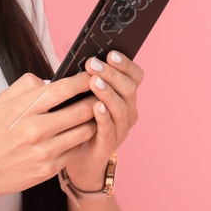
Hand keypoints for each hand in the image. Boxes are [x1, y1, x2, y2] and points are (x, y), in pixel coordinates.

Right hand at [0, 70, 98, 202]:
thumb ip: (25, 86)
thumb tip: (51, 80)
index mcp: (23, 109)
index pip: (63, 89)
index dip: (82, 81)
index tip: (92, 75)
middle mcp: (36, 130)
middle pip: (81, 110)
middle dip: (95, 100)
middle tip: (101, 94)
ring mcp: (44, 152)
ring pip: (84, 131)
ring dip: (92, 121)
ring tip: (92, 114)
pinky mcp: (49, 169)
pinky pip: (75, 150)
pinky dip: (79, 140)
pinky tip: (76, 134)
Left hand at [59, 52, 144, 189]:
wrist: (76, 156)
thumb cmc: (78, 120)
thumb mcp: (82, 96)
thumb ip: (84, 79)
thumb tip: (76, 57)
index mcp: (125, 96)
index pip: (135, 76)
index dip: (126, 64)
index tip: (110, 53)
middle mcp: (128, 111)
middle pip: (129, 89)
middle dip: (111, 74)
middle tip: (92, 63)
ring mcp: (121, 129)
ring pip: (121, 108)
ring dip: (107, 92)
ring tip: (93, 81)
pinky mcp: (109, 144)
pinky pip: (110, 129)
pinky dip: (104, 117)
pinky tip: (96, 106)